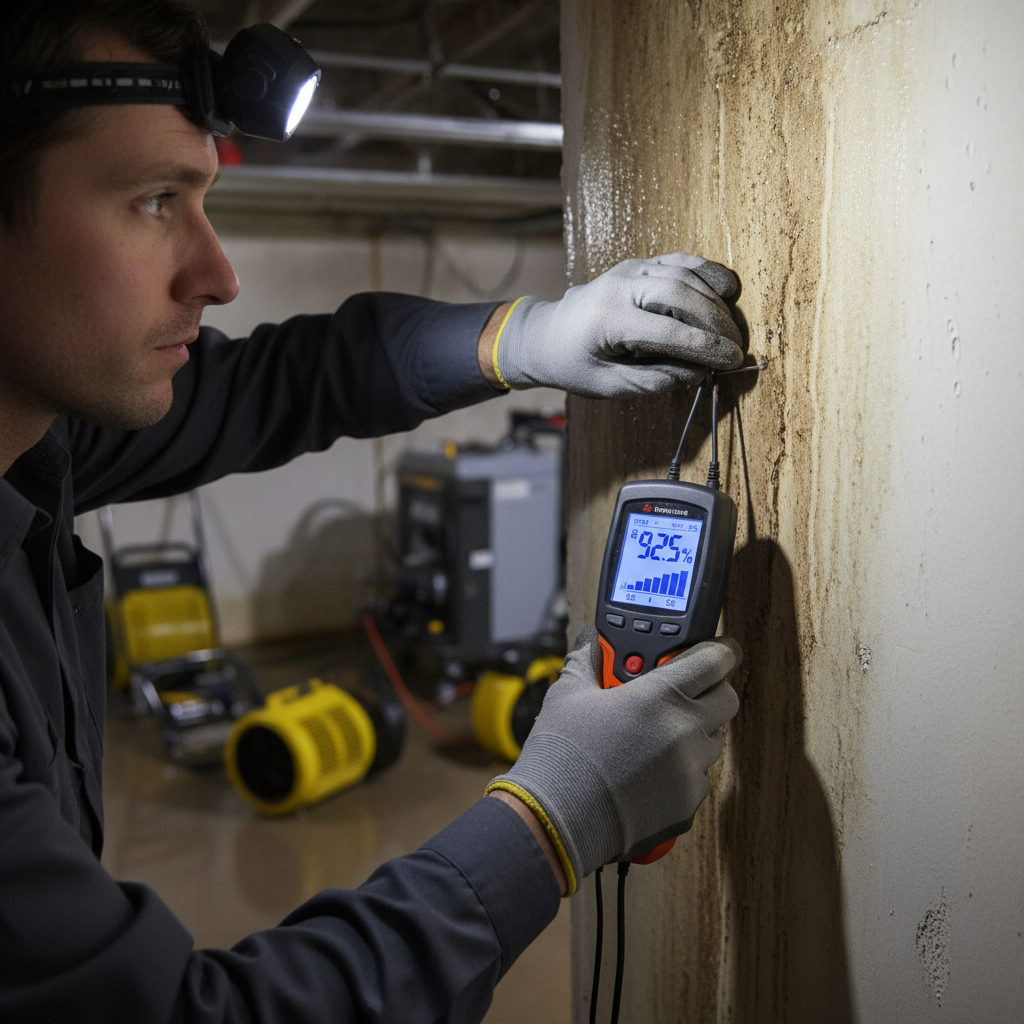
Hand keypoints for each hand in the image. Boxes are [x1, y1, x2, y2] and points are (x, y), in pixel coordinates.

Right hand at [486, 627, 740, 893]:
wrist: (557, 819)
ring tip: (655, 733)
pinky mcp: (688, 804)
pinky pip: (699, 777)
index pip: (716, 661)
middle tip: (683, 690)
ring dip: (695, 731)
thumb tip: (590, 641)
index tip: (718, 649)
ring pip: (714, 740)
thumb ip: (587, 660)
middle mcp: (684, 731)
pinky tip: (649, 769)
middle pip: (726, 698)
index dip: (720, 650)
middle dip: (711, 689)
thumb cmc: (561, 755)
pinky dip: (682, 769)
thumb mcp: (567, 694)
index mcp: (660, 696)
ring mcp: (690, 771)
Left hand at [491, 253, 742, 396]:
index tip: (732, 361)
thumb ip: (656, 380)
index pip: (668, 331)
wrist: (546, 335)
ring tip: (732, 328)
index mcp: (608, 319)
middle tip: (736, 346)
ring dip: (714, 300)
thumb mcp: (609, 385)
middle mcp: (619, 286)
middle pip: (680, 293)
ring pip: (683, 273)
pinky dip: (705, 271)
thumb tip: (702, 371)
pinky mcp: (638, 265)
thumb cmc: (573, 364)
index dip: (705, 347)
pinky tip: (727, 289)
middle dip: (715, 321)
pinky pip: (678, 261)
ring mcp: (629, 270)